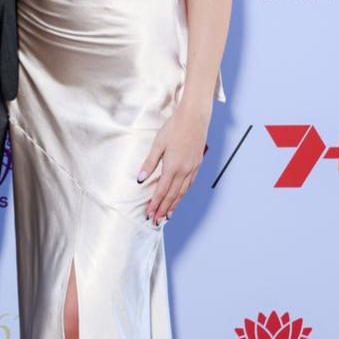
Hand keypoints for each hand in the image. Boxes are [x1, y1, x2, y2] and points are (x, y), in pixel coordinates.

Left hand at [138, 105, 208, 225]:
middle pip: (173, 195)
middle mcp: (184, 170)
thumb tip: (140, 180)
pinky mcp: (197, 164)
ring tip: (168, 215)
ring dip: (174, 205)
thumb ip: (149, 163)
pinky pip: (190, 184)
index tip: (149, 214)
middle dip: (163, 209)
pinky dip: (184, 194)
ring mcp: (192, 168)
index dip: (155, 204)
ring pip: (183, 192)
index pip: (162, 191)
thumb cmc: (174, 128)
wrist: (195, 117)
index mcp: (172, 166)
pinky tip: (180, 197)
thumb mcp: (157, 144)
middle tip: (156, 221)